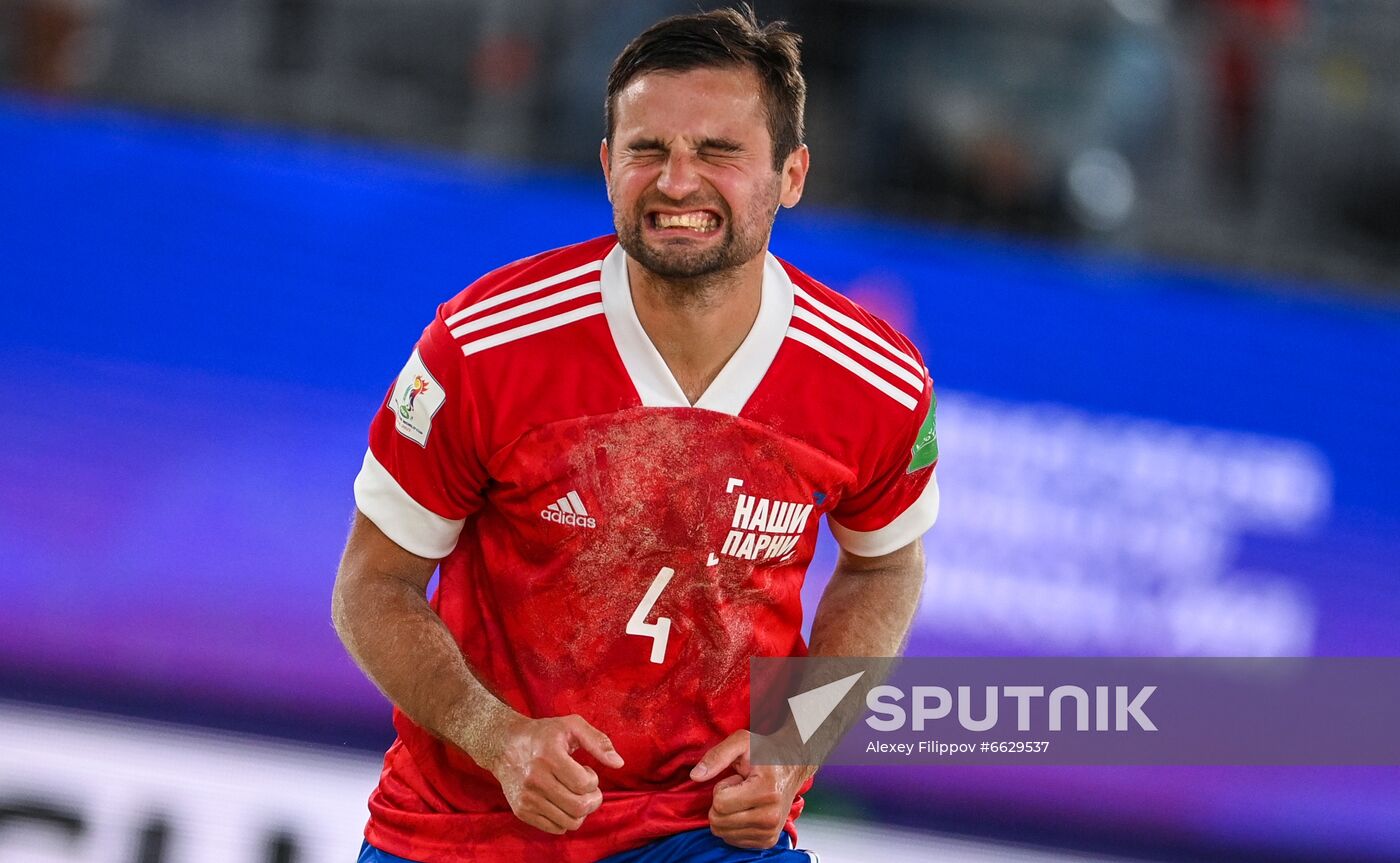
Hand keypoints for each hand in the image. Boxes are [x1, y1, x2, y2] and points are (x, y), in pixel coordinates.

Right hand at [479, 712, 624, 834]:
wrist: (503, 745)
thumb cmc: (544, 734)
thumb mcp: (572, 726)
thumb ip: (598, 741)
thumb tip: (619, 763)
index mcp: (549, 756)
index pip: (584, 784)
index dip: (593, 780)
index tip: (586, 770)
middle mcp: (535, 779)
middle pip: (578, 807)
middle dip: (593, 800)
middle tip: (589, 789)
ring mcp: (527, 797)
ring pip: (570, 822)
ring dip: (581, 811)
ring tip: (575, 795)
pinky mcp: (521, 811)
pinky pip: (555, 828)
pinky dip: (566, 819)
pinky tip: (561, 801)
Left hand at [690, 730, 810, 849]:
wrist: (793, 766)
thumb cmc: (766, 752)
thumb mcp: (741, 742)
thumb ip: (717, 756)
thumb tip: (695, 776)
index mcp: (767, 792)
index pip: (720, 803)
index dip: (722, 787)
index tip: (738, 779)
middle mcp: (770, 817)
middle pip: (718, 821)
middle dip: (722, 802)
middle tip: (740, 788)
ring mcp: (770, 832)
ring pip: (722, 833)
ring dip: (727, 814)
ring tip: (745, 797)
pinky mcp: (768, 841)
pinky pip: (732, 840)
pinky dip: (733, 825)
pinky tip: (748, 809)